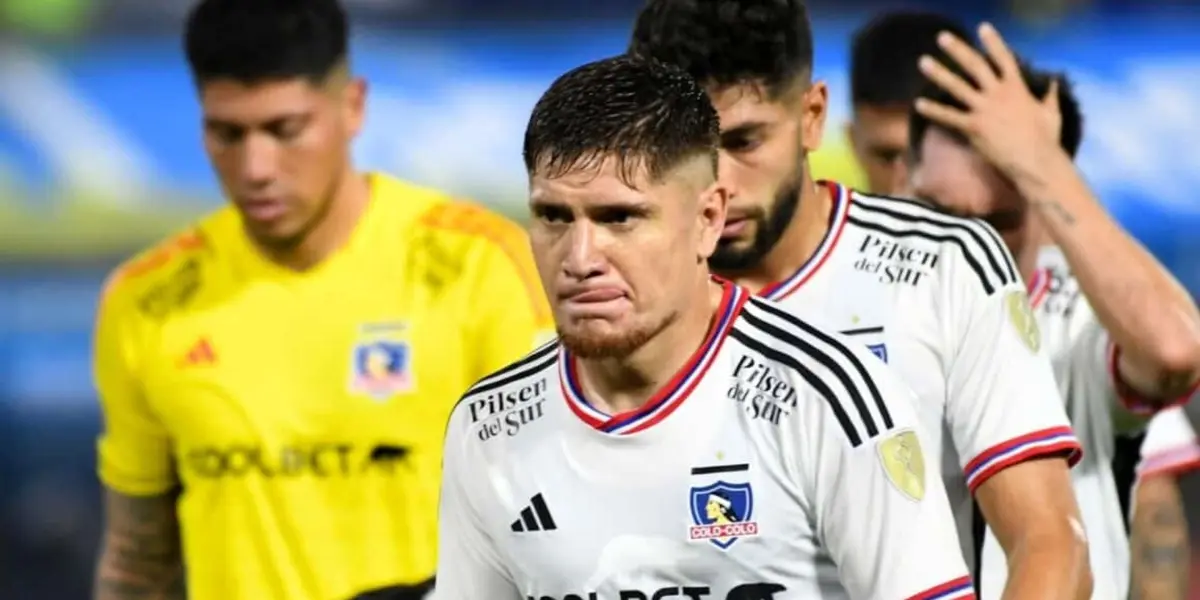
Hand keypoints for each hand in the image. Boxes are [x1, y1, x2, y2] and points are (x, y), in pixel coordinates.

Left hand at [913, 22, 1062, 178]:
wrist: (1036, 162)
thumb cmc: (1047, 140)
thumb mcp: (1052, 113)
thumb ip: (1049, 95)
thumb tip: (1053, 82)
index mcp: (1017, 87)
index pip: (1004, 58)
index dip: (993, 42)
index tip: (982, 27)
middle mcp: (998, 93)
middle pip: (975, 65)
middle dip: (958, 49)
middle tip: (942, 37)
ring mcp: (984, 109)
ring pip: (957, 86)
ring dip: (939, 73)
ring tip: (923, 62)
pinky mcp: (974, 127)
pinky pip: (949, 116)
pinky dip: (933, 110)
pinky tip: (918, 104)